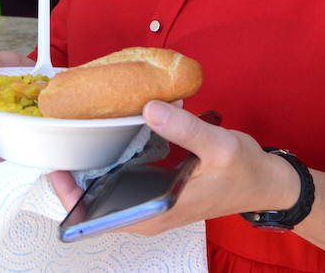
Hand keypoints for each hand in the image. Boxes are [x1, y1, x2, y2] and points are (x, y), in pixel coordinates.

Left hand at [49, 100, 293, 236]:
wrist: (267, 182)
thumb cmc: (244, 171)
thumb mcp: (218, 146)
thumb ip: (183, 128)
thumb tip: (149, 107)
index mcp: (157, 212)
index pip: (100, 217)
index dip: (72, 195)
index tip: (56, 166)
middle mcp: (149, 213)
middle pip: (96, 203)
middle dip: (76, 174)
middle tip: (62, 138)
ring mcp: (151, 202)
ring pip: (108, 190)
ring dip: (92, 166)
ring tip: (77, 134)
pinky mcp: (156, 189)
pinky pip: (123, 179)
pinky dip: (112, 160)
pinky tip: (106, 135)